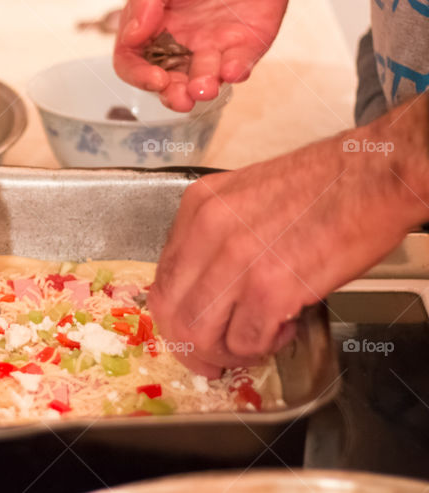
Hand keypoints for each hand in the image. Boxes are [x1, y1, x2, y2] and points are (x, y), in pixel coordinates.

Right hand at [114, 0, 294, 111]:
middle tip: (180, 96)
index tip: (153, 77)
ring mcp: (213, 45)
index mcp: (151, 21)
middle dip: (171, 94)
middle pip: (165, 80)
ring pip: (201, 80)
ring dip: (201, 89)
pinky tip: (233, 69)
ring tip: (205, 88)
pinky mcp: (246, 44)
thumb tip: (132, 32)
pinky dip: (235, 73)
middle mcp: (179, 40)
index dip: (138, 73)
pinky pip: (238, 66)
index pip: (132, 59)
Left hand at [148, 130, 426, 377]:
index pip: (163, 278)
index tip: (190, 334)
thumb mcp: (244, 199)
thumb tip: (203, 287)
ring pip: (200, 332)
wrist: (373, 177)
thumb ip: (215, 239)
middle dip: (191, 346)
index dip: (175, 316)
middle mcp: (208, 230)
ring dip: (227, 351)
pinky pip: (246, 340)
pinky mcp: (271, 286)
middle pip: (172, 311)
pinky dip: (262, 347)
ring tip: (257, 340)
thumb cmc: (322, 188)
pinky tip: (283, 327)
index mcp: (199, 207)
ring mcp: (236, 259)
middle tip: (215, 358)